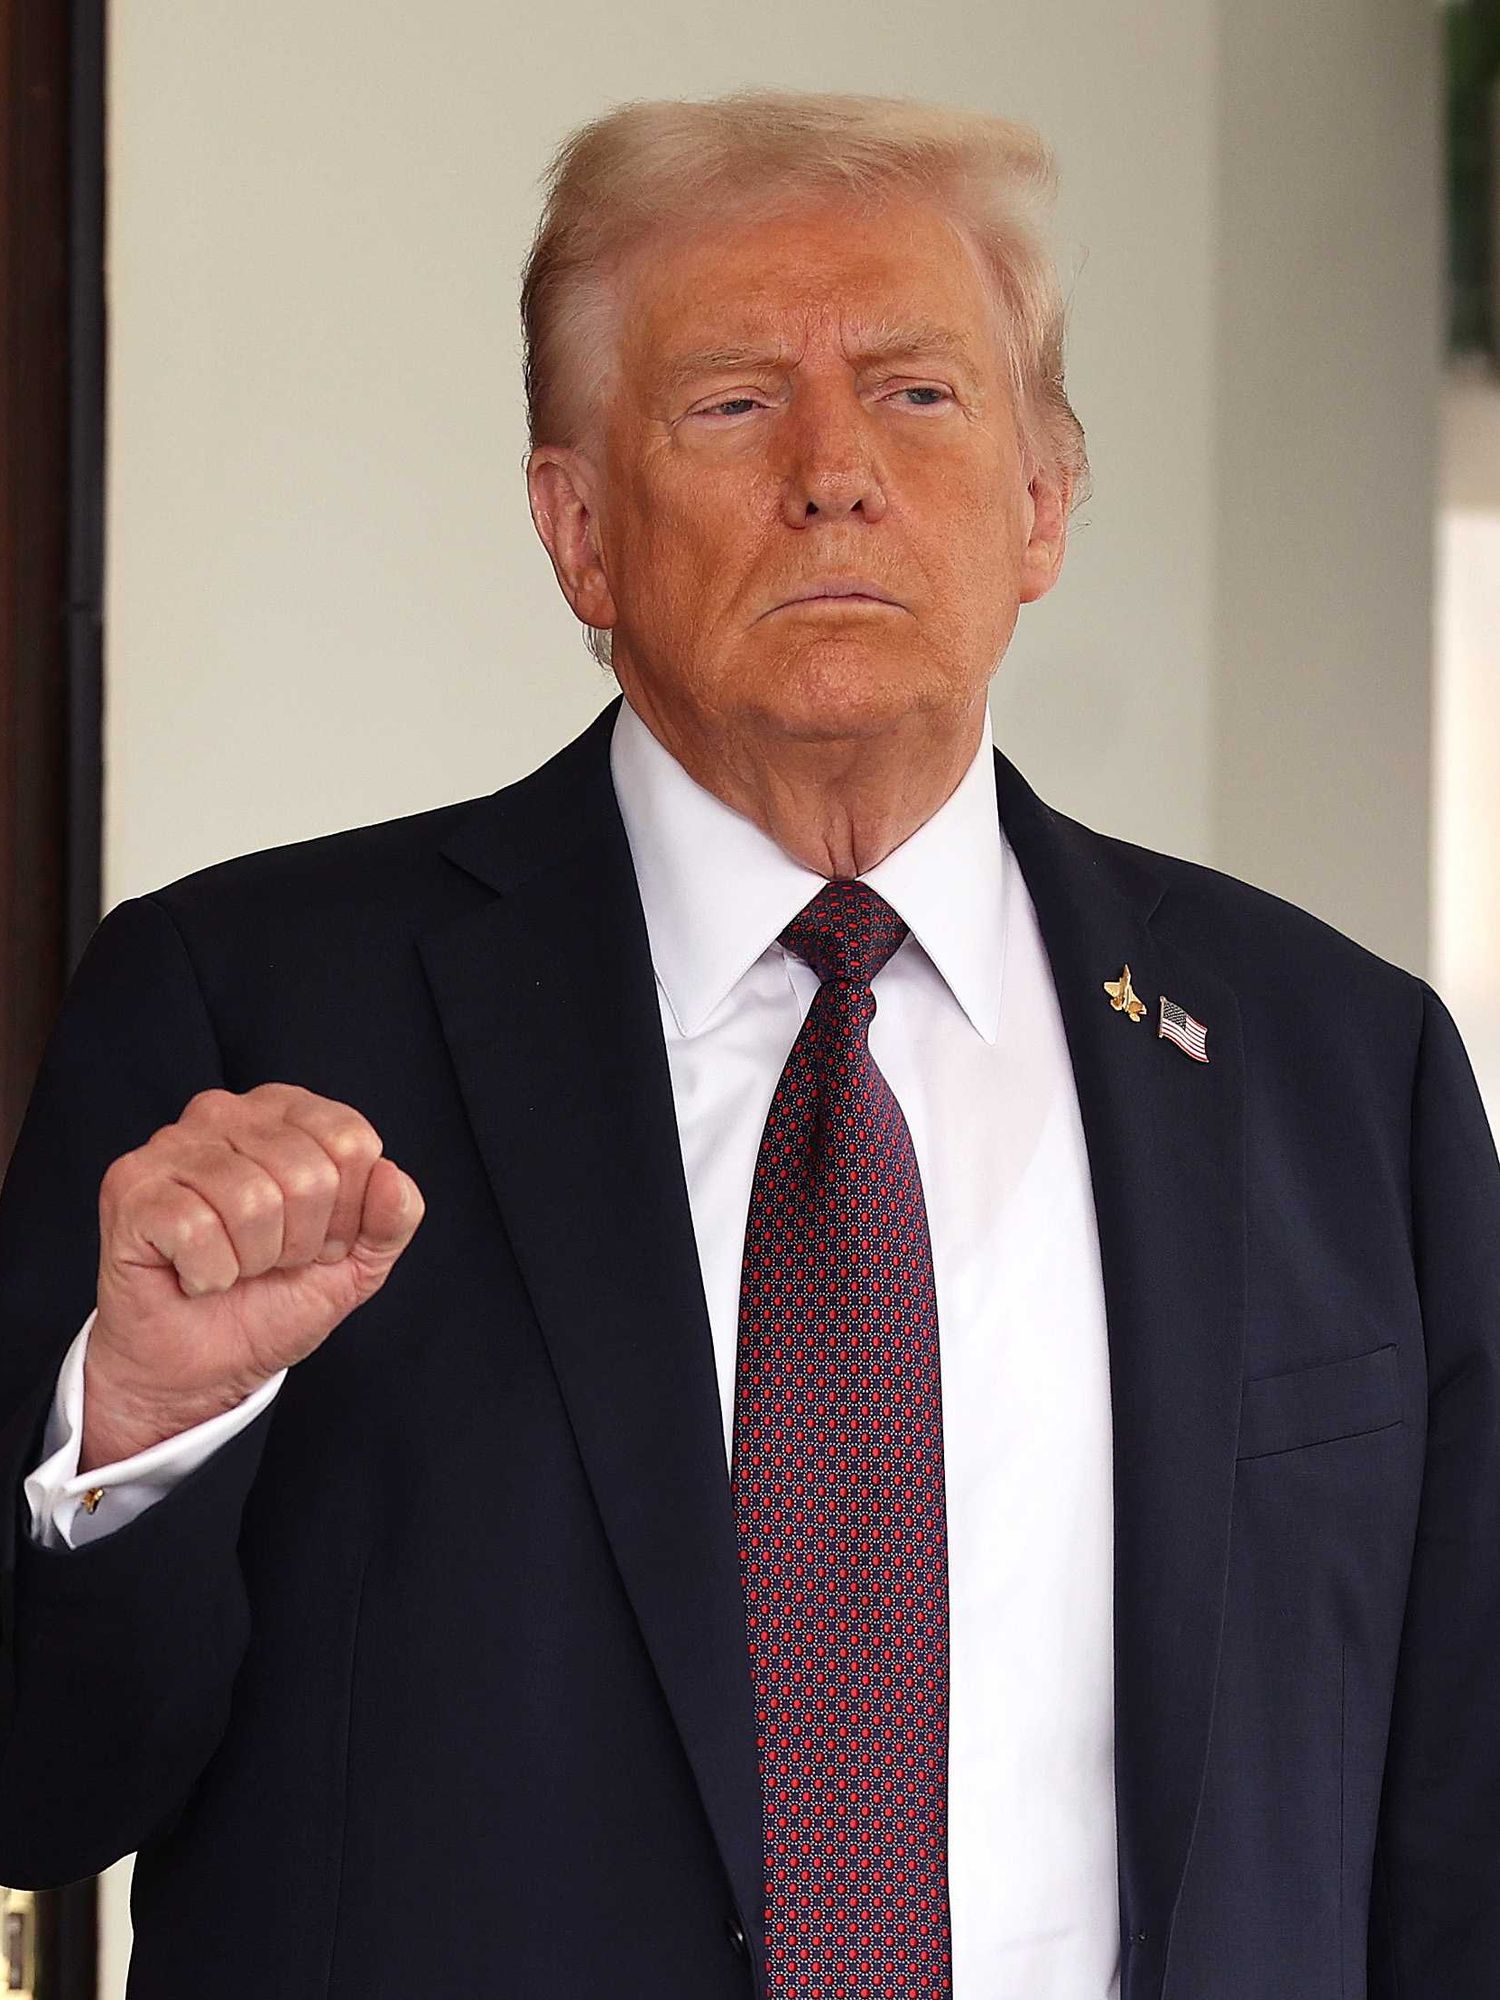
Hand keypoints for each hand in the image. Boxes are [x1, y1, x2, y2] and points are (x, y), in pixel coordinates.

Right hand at [82, 1083, 425, 1467]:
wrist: (199, 1368)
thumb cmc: (271, 1301)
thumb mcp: (356, 1263)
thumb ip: (393, 1219)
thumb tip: (391, 1176)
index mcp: (287, 1112)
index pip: (351, 1142)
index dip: (347, 1213)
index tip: (320, 1243)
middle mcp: (226, 1112)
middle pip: (307, 1174)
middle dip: (300, 1242)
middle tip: (270, 1262)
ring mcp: (170, 1145)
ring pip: (252, 1200)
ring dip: (253, 1260)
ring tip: (233, 1267)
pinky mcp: (130, 1187)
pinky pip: (196, 1227)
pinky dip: (208, 1273)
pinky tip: (194, 1275)